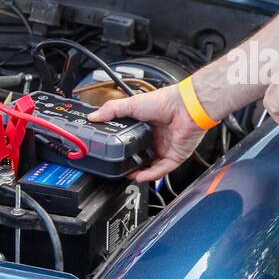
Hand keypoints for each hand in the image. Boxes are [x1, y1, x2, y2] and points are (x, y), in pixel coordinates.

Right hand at [88, 85, 205, 181]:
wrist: (185, 107)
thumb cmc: (164, 101)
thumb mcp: (131, 104)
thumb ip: (111, 110)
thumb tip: (94, 117)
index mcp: (146, 127)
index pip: (132, 142)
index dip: (122, 150)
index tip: (112, 155)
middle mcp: (156, 138)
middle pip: (141, 156)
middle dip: (130, 164)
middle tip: (119, 168)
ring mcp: (166, 148)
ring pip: (151, 167)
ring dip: (139, 173)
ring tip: (128, 175)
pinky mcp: (175, 156)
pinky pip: (162, 170)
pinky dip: (151, 175)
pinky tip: (140, 176)